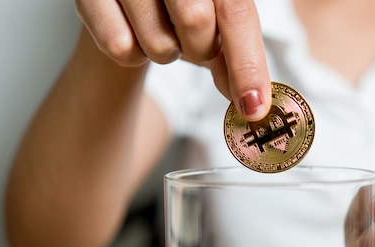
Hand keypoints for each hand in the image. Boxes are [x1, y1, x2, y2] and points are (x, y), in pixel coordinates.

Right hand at [74, 0, 270, 119]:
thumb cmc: (176, 5)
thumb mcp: (215, 21)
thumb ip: (234, 56)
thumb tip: (252, 101)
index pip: (237, 12)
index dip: (247, 65)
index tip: (254, 108)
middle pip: (197, 23)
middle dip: (201, 49)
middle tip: (194, 41)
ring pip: (158, 44)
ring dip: (166, 51)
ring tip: (159, 28)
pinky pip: (120, 48)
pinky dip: (133, 54)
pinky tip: (132, 31)